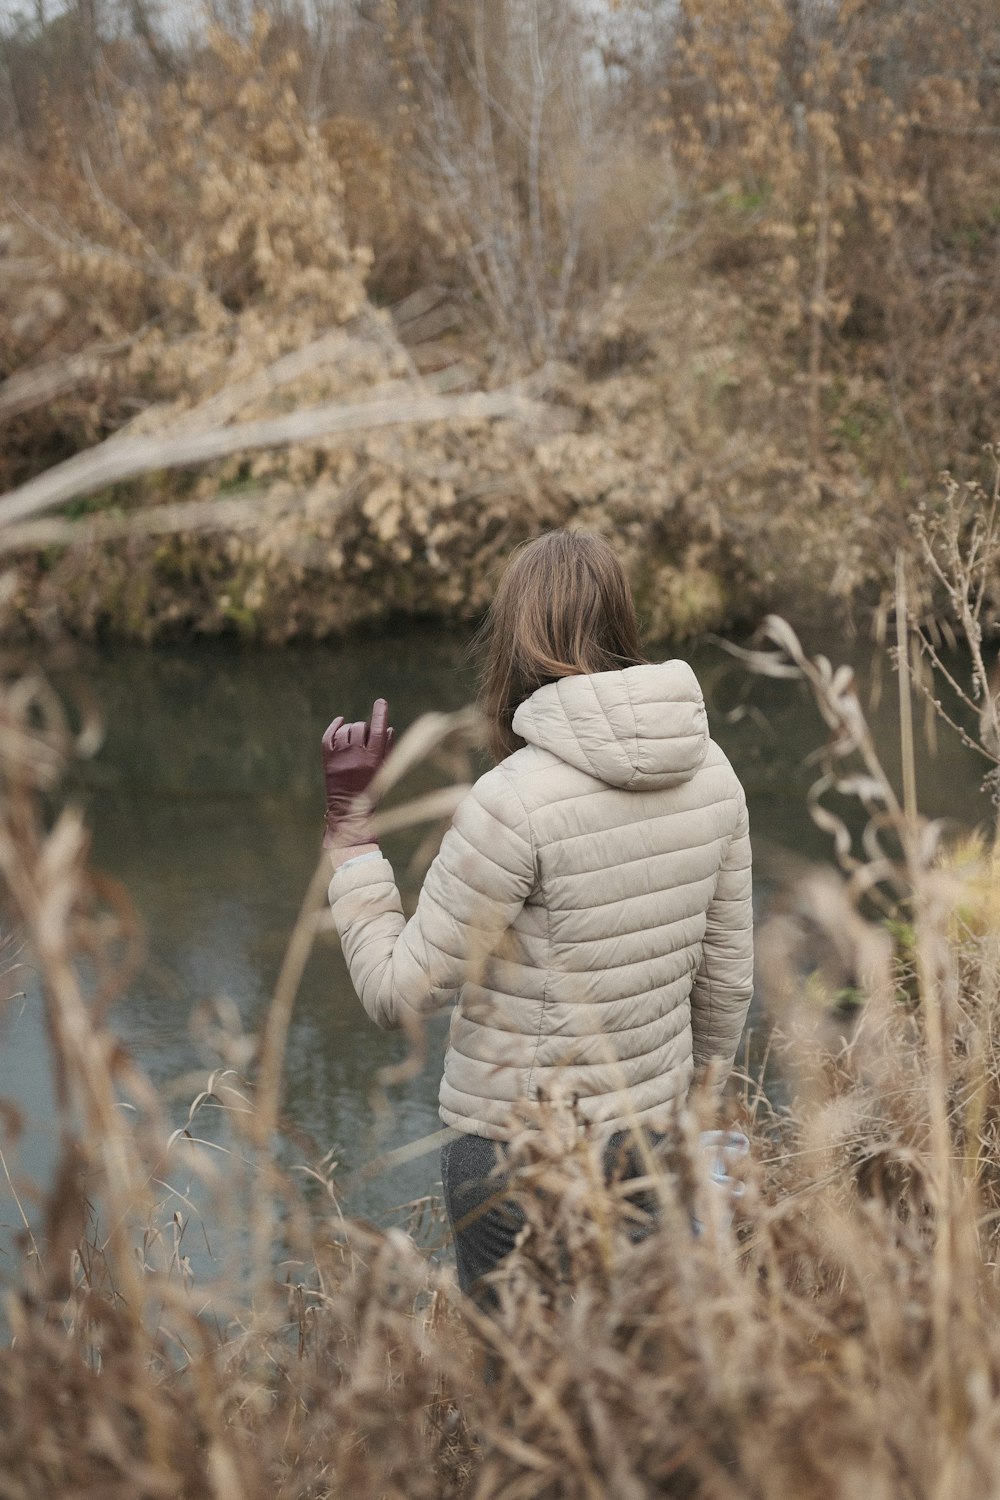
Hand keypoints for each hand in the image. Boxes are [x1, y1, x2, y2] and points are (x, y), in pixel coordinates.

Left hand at [321, 697, 393, 848]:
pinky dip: (335, 727)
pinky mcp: (328, 759)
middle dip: (364, 729)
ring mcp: (340, 756)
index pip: (378, 729)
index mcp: (374, 758)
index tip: (381, 701)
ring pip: (346, 730)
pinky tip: (340, 723)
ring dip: (351, 730)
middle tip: (365, 739)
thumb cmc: (372, 790)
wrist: (349, 810)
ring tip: (354, 739)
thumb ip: (387, 749)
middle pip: (360, 728)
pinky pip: (329, 735)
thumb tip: (388, 728)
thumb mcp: (384, 771)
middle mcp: (356, 755)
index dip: (380, 713)